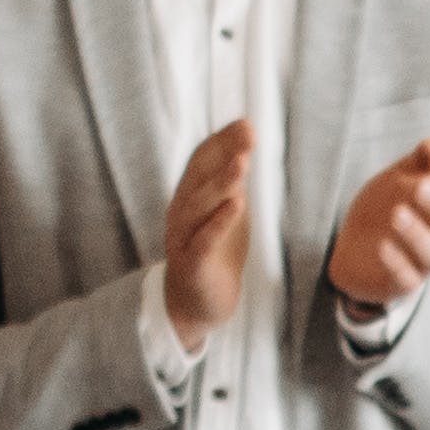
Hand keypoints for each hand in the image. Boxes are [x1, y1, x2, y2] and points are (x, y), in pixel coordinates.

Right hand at [161, 119, 255, 349]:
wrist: (196, 305)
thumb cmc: (215, 254)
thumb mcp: (227, 214)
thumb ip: (231, 185)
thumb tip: (242, 148)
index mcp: (189, 197)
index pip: (201, 162)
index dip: (222, 142)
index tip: (246, 124)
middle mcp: (181, 213)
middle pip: (199, 178)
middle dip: (223, 154)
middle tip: (248, 134)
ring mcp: (184, 239)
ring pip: (199, 206)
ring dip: (221, 183)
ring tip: (242, 163)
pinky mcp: (194, 264)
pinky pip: (205, 241)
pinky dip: (219, 222)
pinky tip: (237, 205)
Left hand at [329, 138, 429, 315]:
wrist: (353, 245)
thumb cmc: (386, 206)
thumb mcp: (401, 177)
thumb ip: (420, 161)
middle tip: (421, 188)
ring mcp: (423, 264)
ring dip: (418, 234)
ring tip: (397, 214)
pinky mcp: (400, 283)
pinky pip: (407, 279)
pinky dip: (397, 263)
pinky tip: (382, 246)